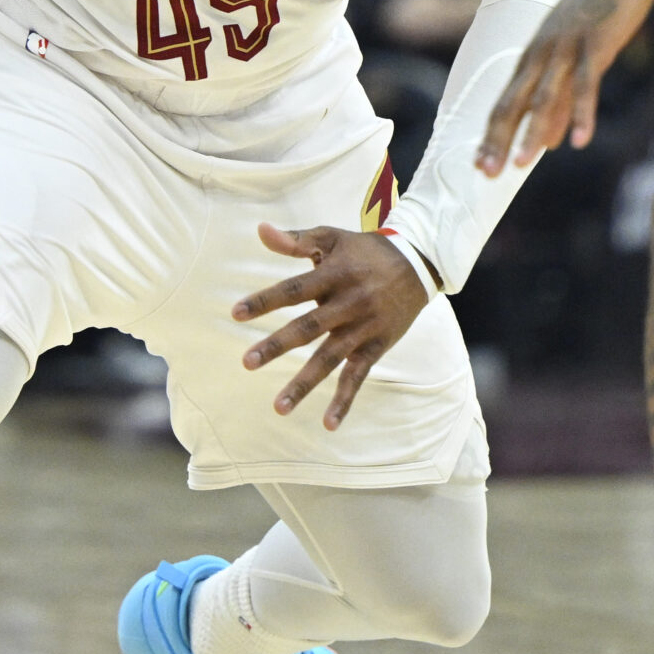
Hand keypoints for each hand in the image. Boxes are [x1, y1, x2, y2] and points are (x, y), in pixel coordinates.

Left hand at [232, 223, 431, 429]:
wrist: (417, 264)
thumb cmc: (365, 251)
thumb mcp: (333, 238)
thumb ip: (296, 240)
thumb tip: (260, 230)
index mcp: (334, 274)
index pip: (294, 289)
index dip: (266, 300)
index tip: (236, 313)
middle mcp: (348, 303)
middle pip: (308, 327)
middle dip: (278, 346)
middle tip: (248, 362)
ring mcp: (363, 328)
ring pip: (330, 358)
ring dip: (304, 384)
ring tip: (279, 407)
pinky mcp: (376, 346)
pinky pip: (358, 376)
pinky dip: (345, 400)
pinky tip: (329, 423)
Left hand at [477, 0, 653, 173]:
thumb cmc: (598, 8)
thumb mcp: (575, 54)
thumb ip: (561, 98)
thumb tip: (553, 140)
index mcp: (533, 55)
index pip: (505, 102)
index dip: (491, 135)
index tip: (479, 165)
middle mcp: (541, 54)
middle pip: (513, 103)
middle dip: (498, 140)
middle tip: (486, 173)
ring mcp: (566, 49)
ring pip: (543, 98)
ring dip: (531, 132)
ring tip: (521, 164)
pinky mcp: (594, 45)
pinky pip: (585, 85)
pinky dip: (581, 113)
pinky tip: (580, 141)